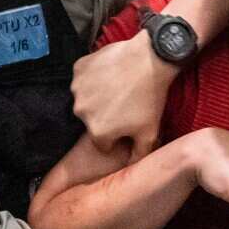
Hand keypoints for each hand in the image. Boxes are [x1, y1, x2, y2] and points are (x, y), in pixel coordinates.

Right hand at [72, 31, 176, 161]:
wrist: (151, 58)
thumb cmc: (151, 97)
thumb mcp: (150, 132)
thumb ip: (138, 155)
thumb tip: (131, 170)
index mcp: (97, 132)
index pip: (103, 143)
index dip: (117, 134)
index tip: (127, 122)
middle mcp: (81, 112)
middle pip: (91, 120)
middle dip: (105, 115)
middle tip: (124, 102)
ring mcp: (77, 89)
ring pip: (85, 99)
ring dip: (97, 96)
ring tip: (118, 86)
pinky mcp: (78, 68)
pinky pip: (83, 77)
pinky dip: (92, 76)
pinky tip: (110, 72)